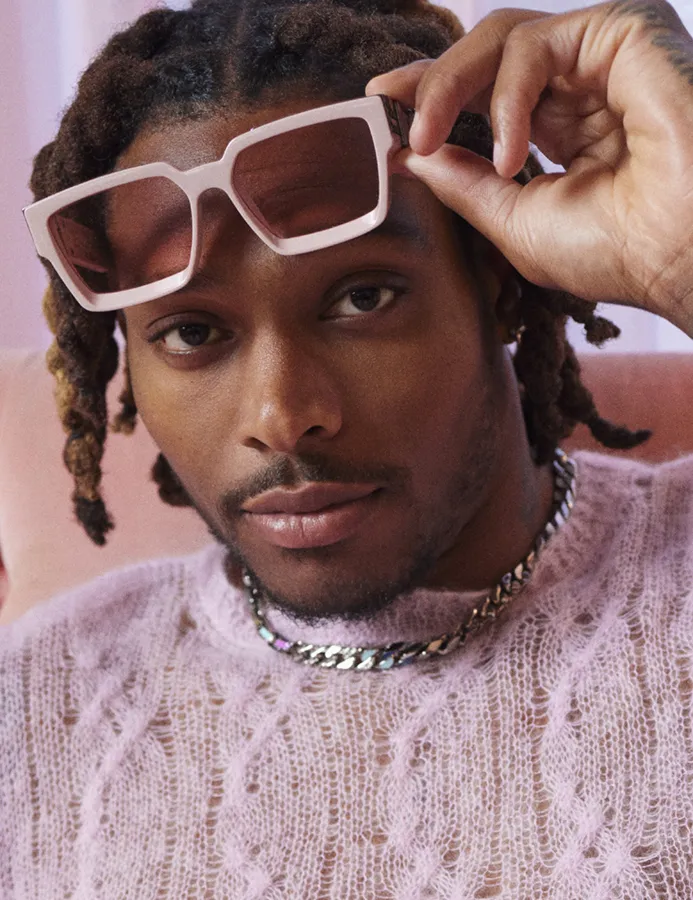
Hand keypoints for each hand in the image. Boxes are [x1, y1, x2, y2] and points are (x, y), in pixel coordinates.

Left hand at [367, 1, 692, 334]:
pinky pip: (533, 45)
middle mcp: (582, 86)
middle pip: (485, 56)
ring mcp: (603, 56)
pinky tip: (510, 154)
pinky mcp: (622, 31)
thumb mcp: (516, 222)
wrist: (681, 256)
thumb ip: (464, 185)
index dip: (432, 94)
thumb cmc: (617, 252)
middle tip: (397, 121)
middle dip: (430, 86)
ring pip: (500, 37)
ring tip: (431, 138)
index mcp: (564, 127)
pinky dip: (507, 98)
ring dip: (450, 87)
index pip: (487, 92)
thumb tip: (411, 156)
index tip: (381, 106)